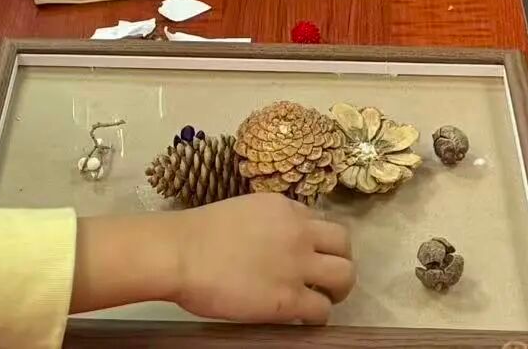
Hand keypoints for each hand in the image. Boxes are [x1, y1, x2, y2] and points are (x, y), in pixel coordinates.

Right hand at [172, 195, 354, 324]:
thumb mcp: (244, 211)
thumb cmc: (200, 233)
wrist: (183, 252)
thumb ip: (269, 223)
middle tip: (325, 279)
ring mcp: (298, 265)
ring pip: (345, 276)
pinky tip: (304, 320)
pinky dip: (318, 317)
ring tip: (322, 300)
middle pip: (343, 244)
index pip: (320, 222)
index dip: (317, 242)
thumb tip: (275, 244)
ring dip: (337, 290)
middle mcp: (299, 232)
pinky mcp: (290, 299)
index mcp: (285, 207)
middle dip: (340, 261)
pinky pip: (322, 310)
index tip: (308, 256)